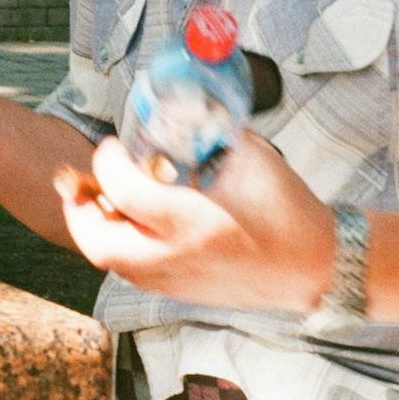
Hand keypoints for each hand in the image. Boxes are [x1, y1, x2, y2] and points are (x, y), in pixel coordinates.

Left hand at [54, 133, 335, 313]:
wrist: (319, 267)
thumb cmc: (289, 211)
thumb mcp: (251, 158)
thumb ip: (210, 131)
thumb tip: (179, 106)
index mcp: (195, 221)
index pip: (124, 190)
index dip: (108, 160)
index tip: (114, 145)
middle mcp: (178, 257)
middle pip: (100, 242)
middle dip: (80, 208)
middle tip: (79, 180)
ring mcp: (177, 282)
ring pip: (111, 262)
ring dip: (95, 228)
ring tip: (101, 197)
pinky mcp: (181, 293)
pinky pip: (131, 272)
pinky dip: (117, 245)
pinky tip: (127, 221)